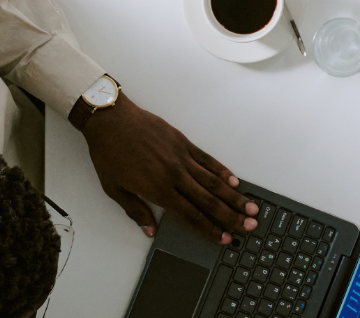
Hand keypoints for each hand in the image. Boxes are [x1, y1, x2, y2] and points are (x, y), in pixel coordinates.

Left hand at [70, 94, 257, 244]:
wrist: (111, 120)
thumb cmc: (109, 154)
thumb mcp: (114, 189)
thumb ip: (135, 211)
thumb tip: (150, 230)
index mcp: (158, 189)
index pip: (190, 215)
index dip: (209, 229)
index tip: (224, 238)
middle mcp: (174, 175)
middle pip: (209, 200)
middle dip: (231, 216)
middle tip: (250, 225)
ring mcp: (182, 158)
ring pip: (213, 181)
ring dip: (233, 196)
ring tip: (250, 206)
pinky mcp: (183, 143)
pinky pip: (207, 160)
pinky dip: (222, 171)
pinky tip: (234, 181)